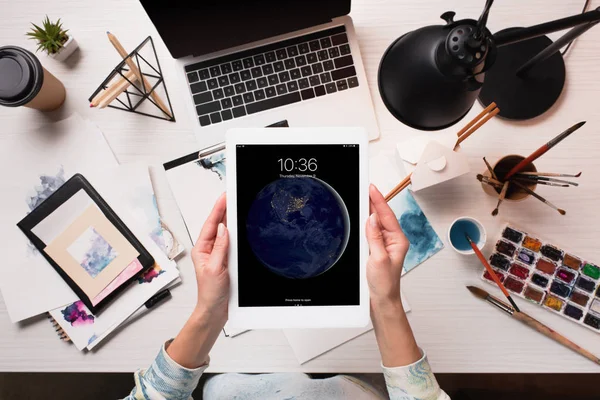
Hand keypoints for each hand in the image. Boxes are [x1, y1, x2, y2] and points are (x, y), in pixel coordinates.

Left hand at [190, 193, 228, 323]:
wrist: (215, 311)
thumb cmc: (210, 294)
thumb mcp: (215, 269)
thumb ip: (220, 248)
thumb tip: (223, 228)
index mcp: (201, 249)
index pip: (210, 224)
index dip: (218, 209)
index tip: (225, 196)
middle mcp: (209, 250)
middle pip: (217, 225)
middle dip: (224, 210)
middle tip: (232, 195)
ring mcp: (218, 254)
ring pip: (226, 233)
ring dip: (231, 220)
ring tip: (237, 205)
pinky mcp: (227, 260)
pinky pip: (232, 243)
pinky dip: (237, 234)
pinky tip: (242, 227)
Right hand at [366, 184, 408, 309]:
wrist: (382, 301)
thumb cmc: (385, 284)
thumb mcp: (378, 259)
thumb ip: (375, 237)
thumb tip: (372, 218)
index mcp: (398, 241)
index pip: (387, 215)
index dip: (379, 200)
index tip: (372, 188)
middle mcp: (393, 241)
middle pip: (382, 216)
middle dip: (374, 201)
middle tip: (365, 188)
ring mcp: (385, 245)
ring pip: (376, 223)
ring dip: (370, 211)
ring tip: (363, 198)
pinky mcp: (377, 250)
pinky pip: (371, 232)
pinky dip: (366, 224)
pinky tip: (361, 219)